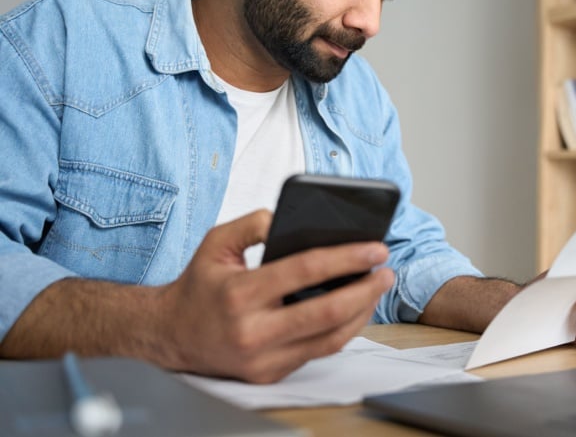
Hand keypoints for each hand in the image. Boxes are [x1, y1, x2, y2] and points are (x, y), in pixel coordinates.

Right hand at [158, 210, 393, 382]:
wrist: (171, 336)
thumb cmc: (199, 285)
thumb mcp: (215, 243)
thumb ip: (251, 224)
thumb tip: (287, 218)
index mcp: (239, 294)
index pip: (304, 271)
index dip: (346, 258)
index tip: (375, 247)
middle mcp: (253, 331)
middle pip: (326, 312)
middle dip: (366, 290)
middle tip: (388, 270)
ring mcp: (263, 359)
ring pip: (329, 338)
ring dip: (362, 312)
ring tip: (378, 287)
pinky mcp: (270, 374)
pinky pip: (318, 351)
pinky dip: (343, 330)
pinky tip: (357, 308)